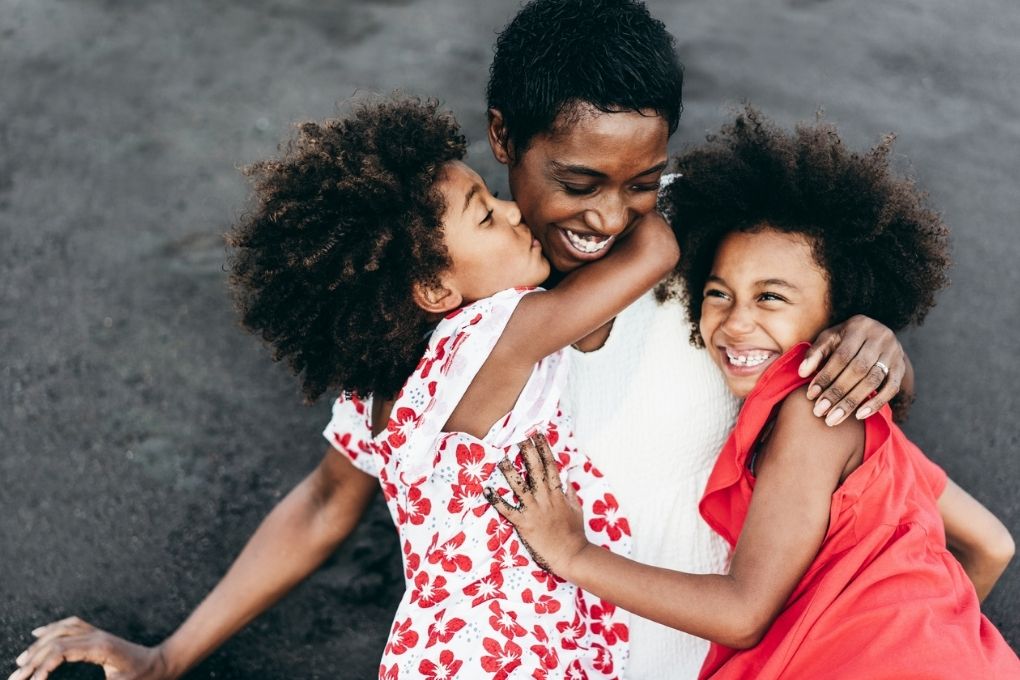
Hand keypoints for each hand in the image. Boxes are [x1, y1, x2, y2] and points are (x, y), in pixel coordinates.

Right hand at [9, 617, 169, 679]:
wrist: (163, 664)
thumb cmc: (144, 679)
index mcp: (99, 648)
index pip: (60, 652)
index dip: (42, 668)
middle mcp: (96, 636)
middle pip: (56, 642)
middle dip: (33, 660)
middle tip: (15, 678)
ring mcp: (97, 633)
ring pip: (60, 632)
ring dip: (38, 645)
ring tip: (21, 661)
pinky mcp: (98, 635)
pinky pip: (71, 626)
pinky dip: (52, 629)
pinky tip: (39, 633)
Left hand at [485, 434, 589, 576]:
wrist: (571, 555)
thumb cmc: (574, 534)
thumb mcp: (577, 509)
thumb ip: (570, 493)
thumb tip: (567, 478)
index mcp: (558, 494)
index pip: (551, 466)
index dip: (544, 449)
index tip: (538, 435)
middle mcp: (546, 499)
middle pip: (536, 470)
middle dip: (528, 452)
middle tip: (520, 436)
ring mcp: (535, 510)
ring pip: (520, 487)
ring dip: (510, 472)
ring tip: (501, 458)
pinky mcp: (524, 524)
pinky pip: (508, 510)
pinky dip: (496, 500)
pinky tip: (487, 490)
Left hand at [798, 315, 906, 425]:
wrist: (877, 335)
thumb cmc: (845, 339)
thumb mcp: (829, 339)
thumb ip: (815, 354)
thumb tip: (802, 372)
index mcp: (859, 327)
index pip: (842, 356)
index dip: (826, 376)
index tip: (811, 395)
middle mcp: (880, 337)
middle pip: (858, 370)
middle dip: (837, 392)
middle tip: (820, 411)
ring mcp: (894, 353)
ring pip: (873, 380)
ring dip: (852, 401)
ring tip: (834, 418)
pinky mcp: (901, 367)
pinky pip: (892, 388)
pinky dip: (876, 403)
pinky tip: (859, 415)